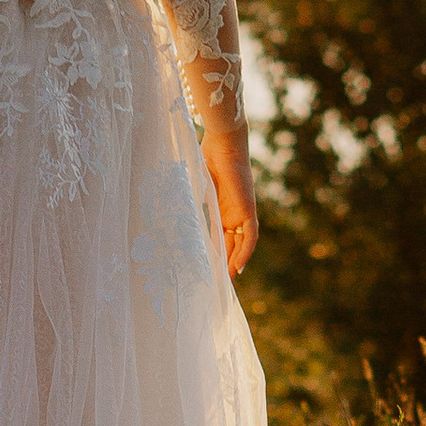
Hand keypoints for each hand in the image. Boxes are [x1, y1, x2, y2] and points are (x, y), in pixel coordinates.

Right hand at [202, 121, 258, 276]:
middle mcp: (234, 212)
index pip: (221, 235)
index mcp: (222, 207)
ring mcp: (243, 212)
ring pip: (242, 243)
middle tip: (218, 281)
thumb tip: (175, 215)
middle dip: (227, 262)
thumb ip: (193, 202)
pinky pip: (250, 237)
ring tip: (228, 280)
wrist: (222, 143)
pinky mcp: (249, 210)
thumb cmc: (207, 157)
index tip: (209, 268)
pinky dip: (245, 252)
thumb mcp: (198, 186)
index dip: (217, 251)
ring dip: (236, 262)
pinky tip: (239, 266)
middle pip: (232, 243)